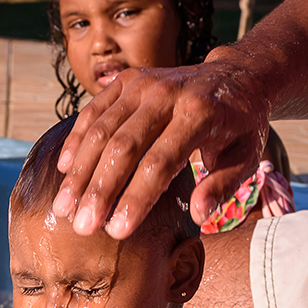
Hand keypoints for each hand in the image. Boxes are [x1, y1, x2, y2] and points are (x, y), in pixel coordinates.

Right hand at [52, 58, 269, 238]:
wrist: (234, 75)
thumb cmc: (238, 126)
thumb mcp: (245, 157)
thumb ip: (222, 186)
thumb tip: (198, 215)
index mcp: (200, 114)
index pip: (159, 162)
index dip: (136, 198)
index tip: (117, 231)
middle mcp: (167, 94)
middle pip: (123, 148)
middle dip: (99, 191)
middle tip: (82, 227)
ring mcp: (143, 84)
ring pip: (101, 131)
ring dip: (79, 172)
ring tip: (63, 208)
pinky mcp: (126, 80)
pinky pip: (93, 112)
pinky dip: (75, 141)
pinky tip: (62, 171)